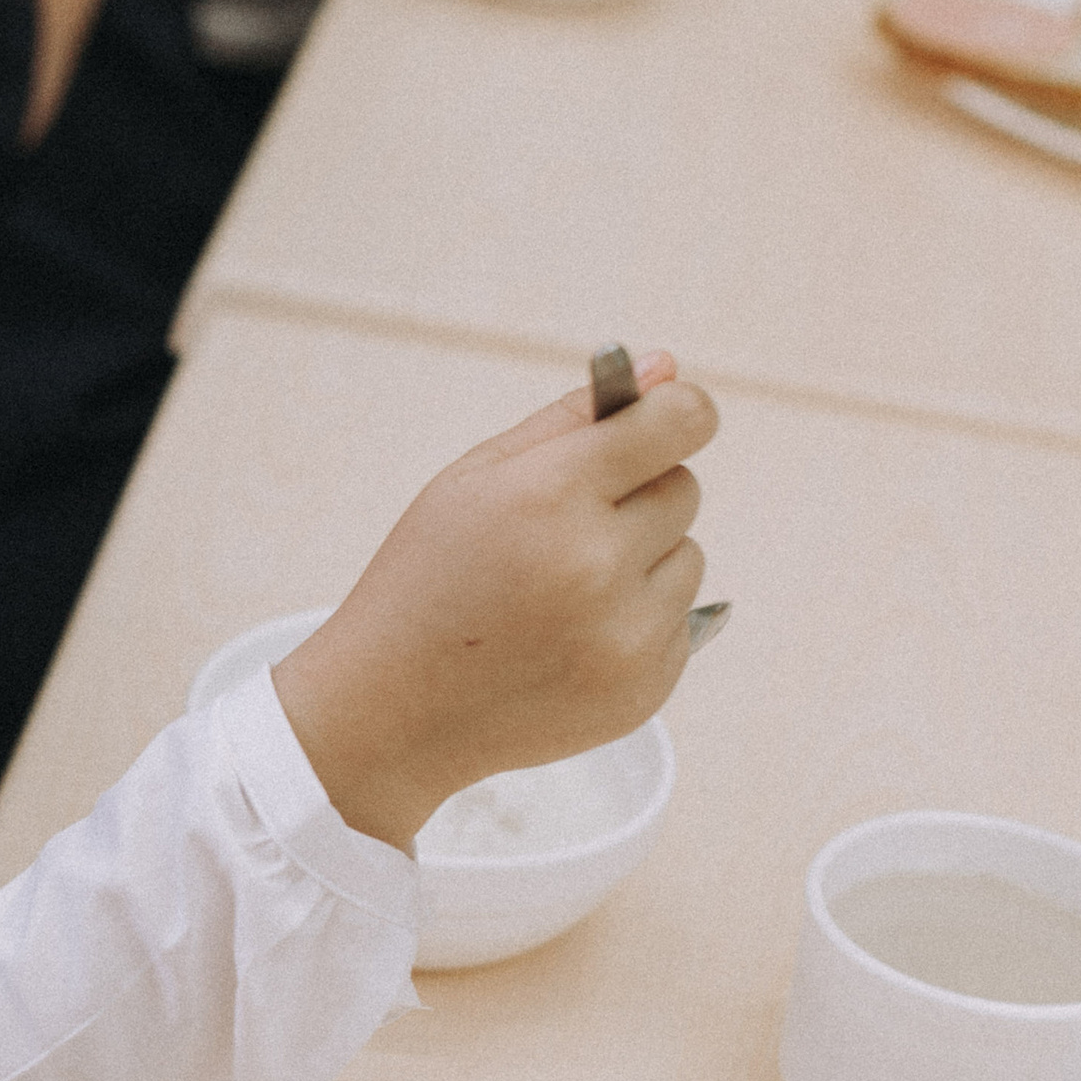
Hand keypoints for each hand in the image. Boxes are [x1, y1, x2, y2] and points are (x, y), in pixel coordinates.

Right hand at [273, 351, 719, 849]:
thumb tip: (666, 367)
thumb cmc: (428, 579)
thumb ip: (571, 418)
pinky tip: (569, 638)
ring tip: (560, 593)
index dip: (679, 410)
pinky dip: (638, 621)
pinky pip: (681, 621)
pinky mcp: (645, 688)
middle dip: (636, 496)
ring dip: (641, 562)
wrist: (392, 712)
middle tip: (564, 528)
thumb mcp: (474, 480)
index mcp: (548, 495)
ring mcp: (625, 635)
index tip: (671, 415)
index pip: (679, 422)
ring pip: (688, 557)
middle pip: (683, 488)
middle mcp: (596, 564)